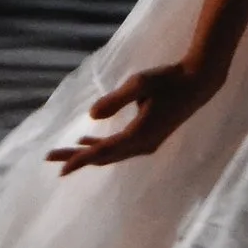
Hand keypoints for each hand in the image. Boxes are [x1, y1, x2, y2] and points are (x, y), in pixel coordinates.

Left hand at [50, 59, 215, 171]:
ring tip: (63, 152)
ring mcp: (146, 144)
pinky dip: (101, 147)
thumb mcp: (139, 83)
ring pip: (110, 154)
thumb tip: (91, 116)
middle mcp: (142, 145)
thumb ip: (115, 99)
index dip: (80, 159)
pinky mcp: (148, 138)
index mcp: (139, 135)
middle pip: (103, 156)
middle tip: (49, 157)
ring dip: (87, 152)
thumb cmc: (169, 79)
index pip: (103, 152)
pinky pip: (119, 148)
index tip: (60, 168)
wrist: (198, 83)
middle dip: (76, 156)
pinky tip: (87, 140)